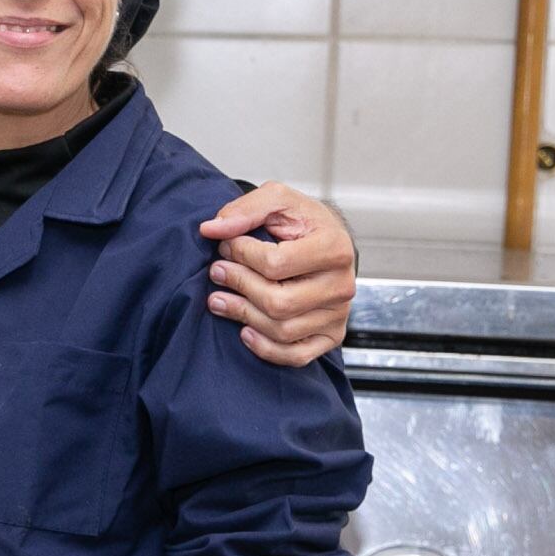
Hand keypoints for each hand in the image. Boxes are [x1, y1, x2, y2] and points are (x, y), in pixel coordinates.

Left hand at [199, 184, 355, 365]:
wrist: (324, 241)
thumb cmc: (302, 222)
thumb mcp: (277, 199)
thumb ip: (245, 209)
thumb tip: (212, 229)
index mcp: (334, 247)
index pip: (276, 263)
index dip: (241, 255)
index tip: (227, 245)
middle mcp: (342, 285)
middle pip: (278, 302)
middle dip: (238, 286)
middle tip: (216, 271)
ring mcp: (338, 314)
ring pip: (282, 330)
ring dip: (242, 316)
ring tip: (218, 299)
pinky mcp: (330, 335)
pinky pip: (296, 355)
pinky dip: (266, 349)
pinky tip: (245, 332)